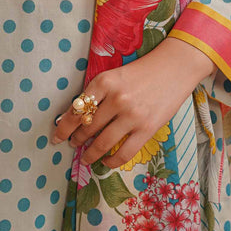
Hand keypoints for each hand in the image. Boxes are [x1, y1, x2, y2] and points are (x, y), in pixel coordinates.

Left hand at [49, 37, 216, 169]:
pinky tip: (106, 162)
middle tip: (72, 144)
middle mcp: (116, 98)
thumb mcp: (115, 75)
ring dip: (90, 153)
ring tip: (85, 157)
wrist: (174, 67)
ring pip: (102, 143)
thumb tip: (77, 116)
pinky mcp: (146, 129)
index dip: (63, 126)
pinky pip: (123, 153)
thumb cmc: (142, 70)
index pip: (77, 109)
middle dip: (75, 139)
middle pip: (87, 127)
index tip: (56, 135)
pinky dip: (111, 161)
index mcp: (104, 81)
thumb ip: (98, 93)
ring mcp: (131, 115)